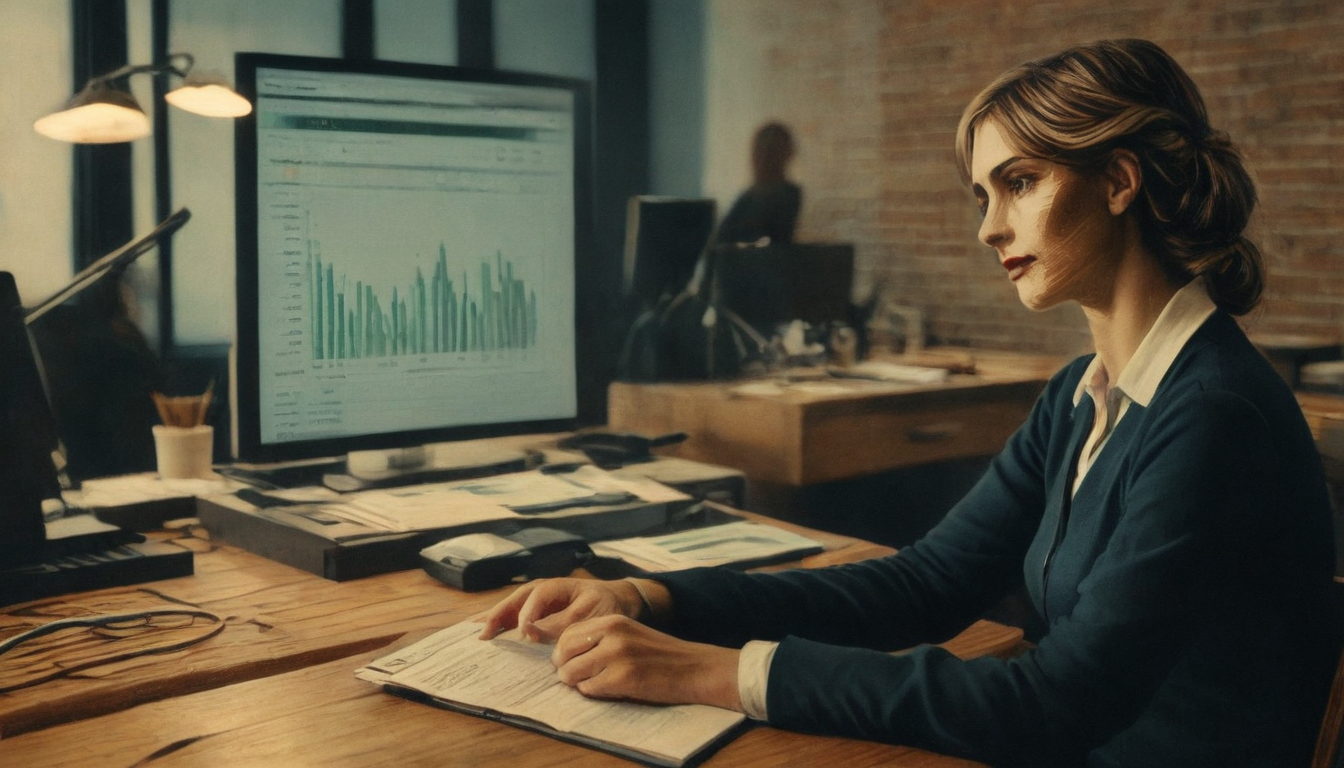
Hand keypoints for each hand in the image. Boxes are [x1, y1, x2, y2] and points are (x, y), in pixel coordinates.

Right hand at [477, 577, 641, 641]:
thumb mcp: (588, 613)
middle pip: (513, 602)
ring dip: (492, 621)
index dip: (527, 615)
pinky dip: (499, 626)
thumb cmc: (604, 605)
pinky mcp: (535, 614)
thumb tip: (532, 632)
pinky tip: (485, 634)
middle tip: (480, 634)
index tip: (523, 634)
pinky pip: (514, 618)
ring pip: (509, 610)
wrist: (616, 601)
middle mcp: (540, 592)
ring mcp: (535, 602)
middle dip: (496, 617)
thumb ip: (561, 623)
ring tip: (471, 634)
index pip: (534, 598)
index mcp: (554, 587)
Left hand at [552, 614, 741, 710]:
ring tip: (597, 683)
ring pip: (571, 673)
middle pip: (563, 653)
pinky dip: (595, 693)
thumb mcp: (629, 634)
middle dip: (565, 668)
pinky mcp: (623, 678)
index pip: (567, 634)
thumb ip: (599, 638)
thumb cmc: (660, 656)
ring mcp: (617, 655)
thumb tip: (563, 655)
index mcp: (612, 620)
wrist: (695, 668)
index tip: (572, 662)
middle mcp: (612, 633)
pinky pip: (589, 690)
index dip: (564, 652)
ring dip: (578, 683)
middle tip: (579, 677)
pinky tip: (612, 689)